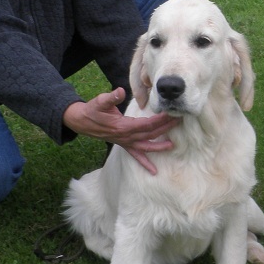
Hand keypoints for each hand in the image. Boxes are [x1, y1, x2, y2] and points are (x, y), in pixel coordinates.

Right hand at [63, 88, 178, 174]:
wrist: (83, 121)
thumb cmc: (93, 110)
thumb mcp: (100, 101)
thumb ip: (111, 97)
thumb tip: (120, 91)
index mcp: (123, 126)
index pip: (146, 124)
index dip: (159, 119)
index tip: (170, 113)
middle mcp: (126, 137)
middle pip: (150, 134)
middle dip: (165, 128)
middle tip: (179, 121)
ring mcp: (125, 142)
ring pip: (146, 145)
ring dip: (159, 146)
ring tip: (173, 145)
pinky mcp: (124, 145)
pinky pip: (136, 156)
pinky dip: (145, 163)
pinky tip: (154, 171)